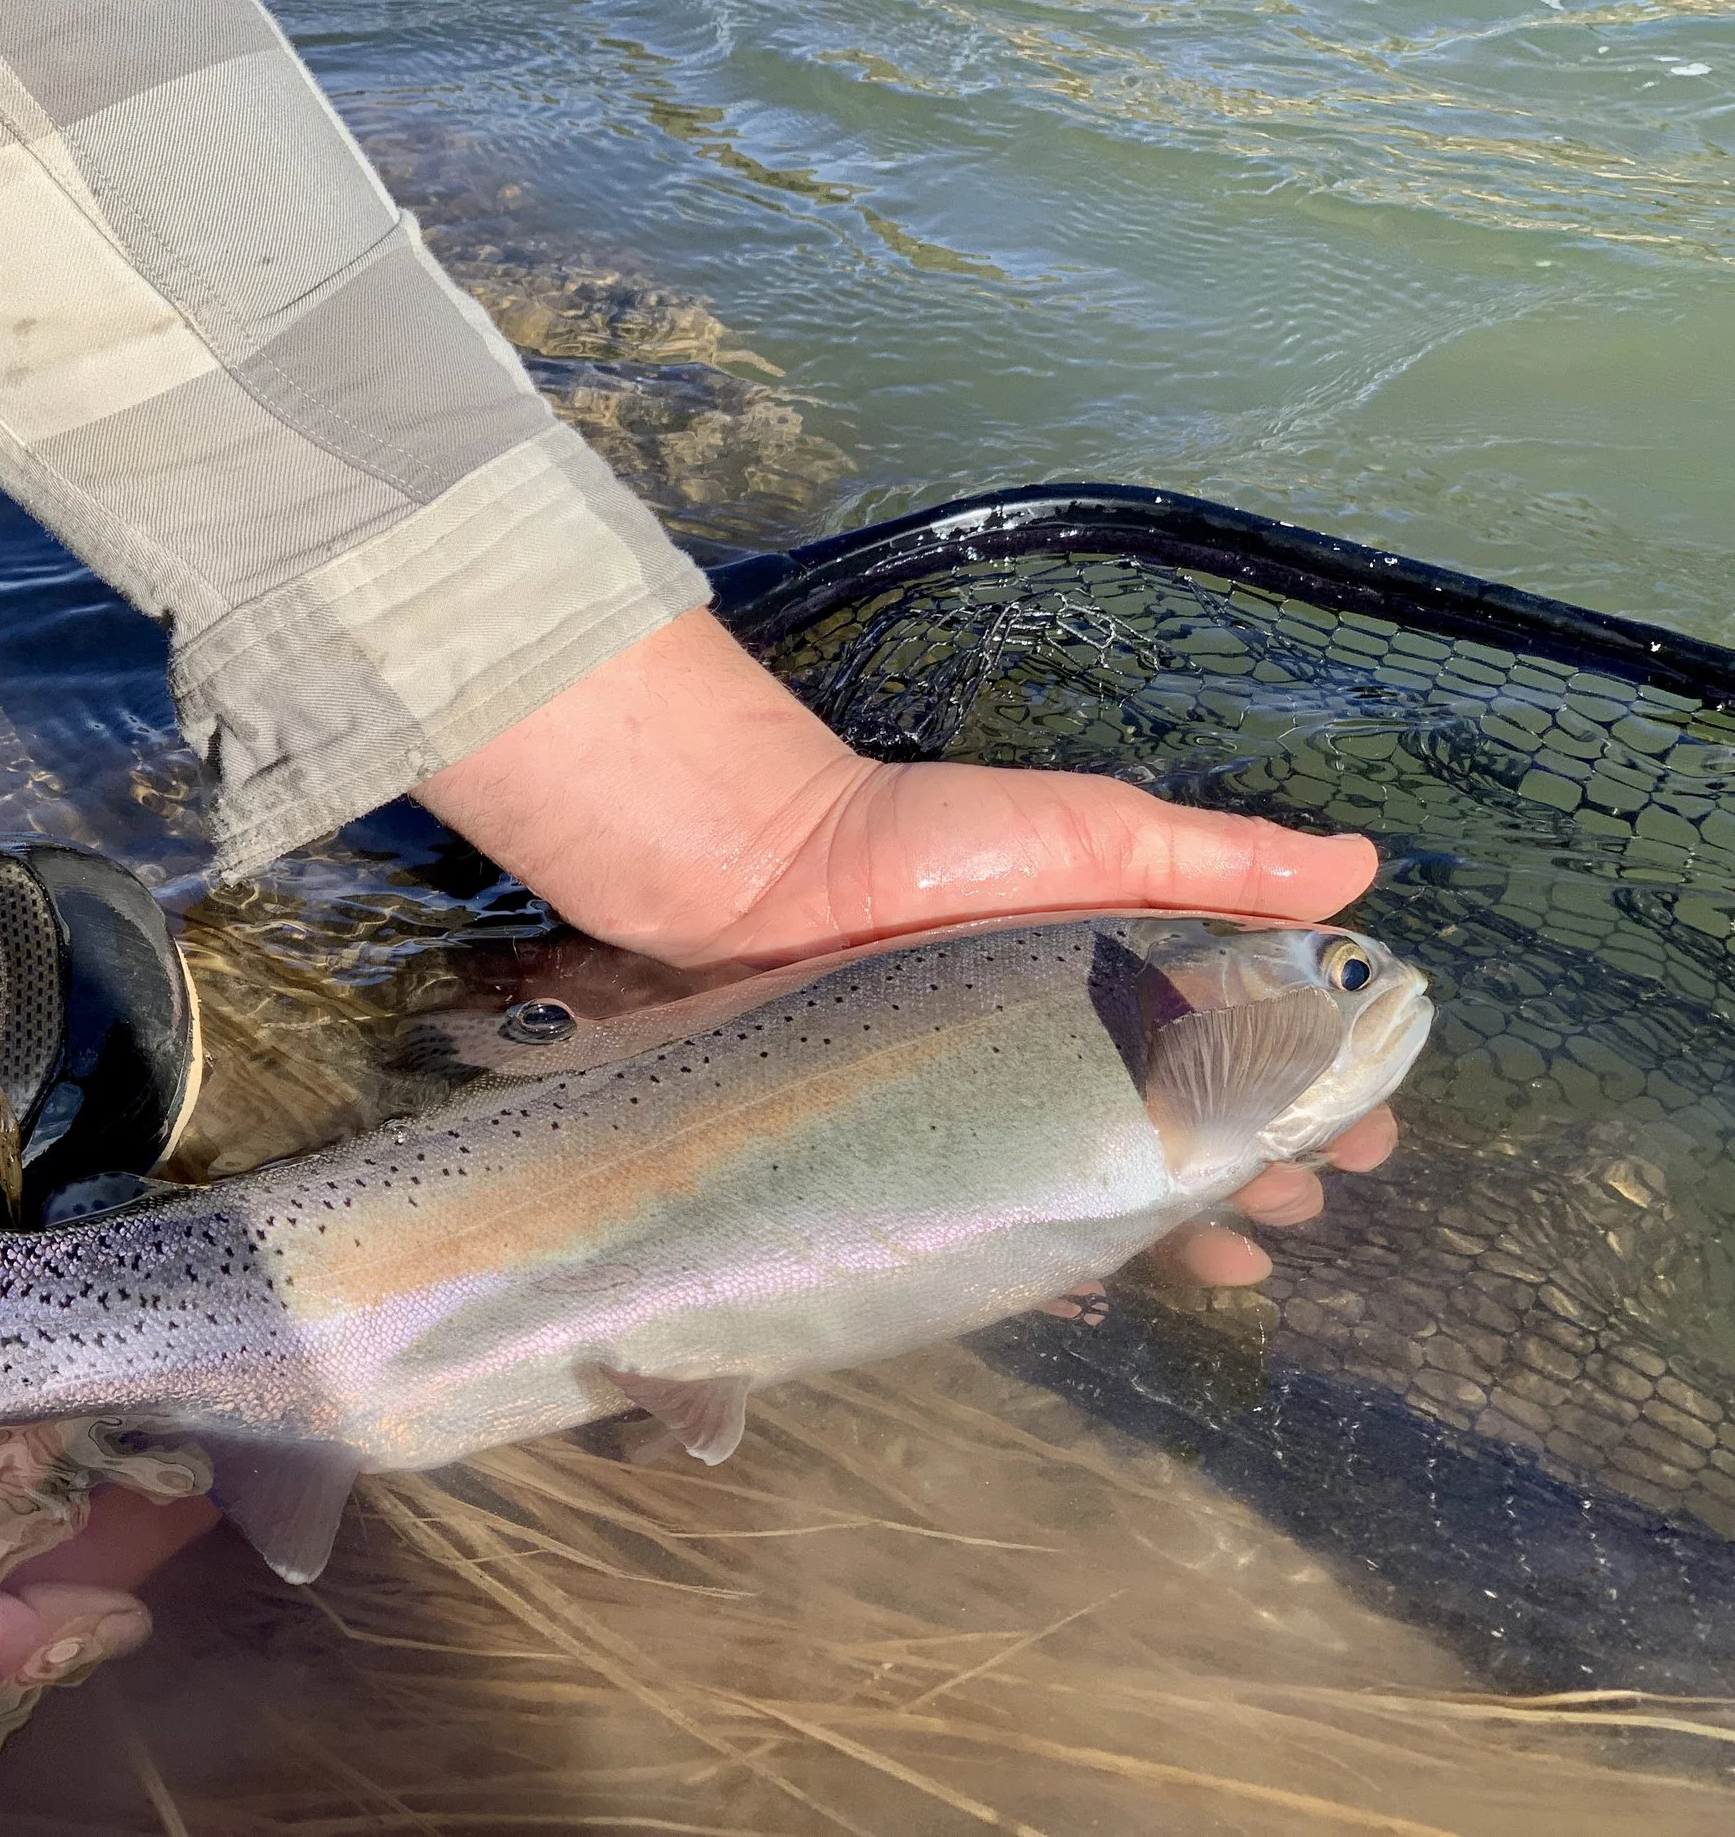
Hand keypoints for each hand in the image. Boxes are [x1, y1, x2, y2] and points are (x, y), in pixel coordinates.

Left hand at [417, 610, 1391, 1283]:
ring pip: (1107, 1181)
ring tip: (1233, 1260)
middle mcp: (1069, 1040)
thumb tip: (1361, 867)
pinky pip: (1003, 1220)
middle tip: (1301, 1208)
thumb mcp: (1090, 833)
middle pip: (1185, 1122)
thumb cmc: (933, 845)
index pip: (1243, 1039)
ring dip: (1176, 1226)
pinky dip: (1052, 1263)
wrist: (763, 880)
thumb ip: (1216, 857)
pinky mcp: (929, 1150)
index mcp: (1122, 968)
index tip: (1364, 1136)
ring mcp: (999, 1101)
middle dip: (1256, 1169)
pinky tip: (1091, 1296)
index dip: (1307, 1088)